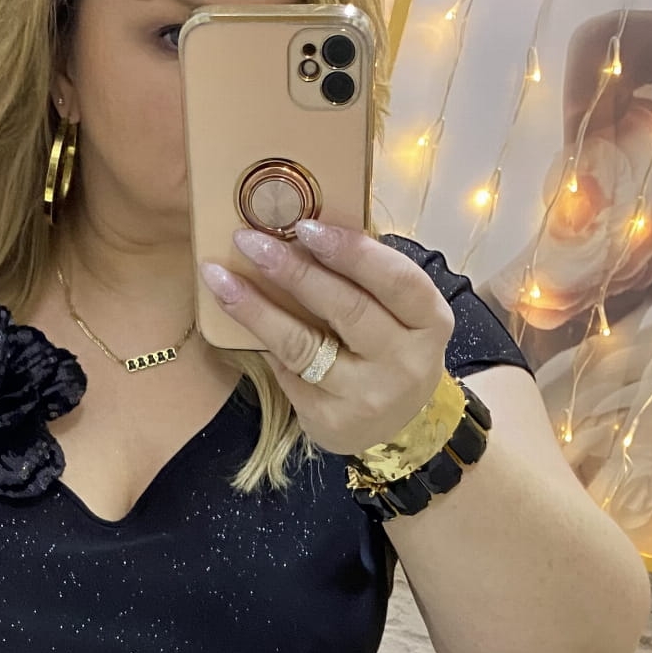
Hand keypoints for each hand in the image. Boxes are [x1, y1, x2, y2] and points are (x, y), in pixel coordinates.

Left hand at [199, 222, 454, 459]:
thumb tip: (302, 229)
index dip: (351, 251)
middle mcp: (405, 362)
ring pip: (303, 344)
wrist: (393, 425)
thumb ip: (368, 277)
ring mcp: (367, 396)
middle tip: (251, 240)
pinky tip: (238, 314)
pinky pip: (287, 371)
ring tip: (221, 276)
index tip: (306, 226)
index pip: (396, 280)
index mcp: (430, 322)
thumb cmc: (389, 349)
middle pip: (346, 308)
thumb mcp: (399, 313)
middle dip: (293, 270)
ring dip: (256, 306)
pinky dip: (261, 339)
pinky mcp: (330, 419)